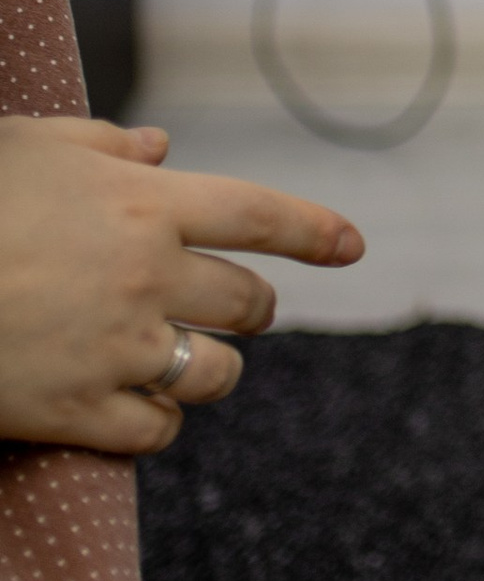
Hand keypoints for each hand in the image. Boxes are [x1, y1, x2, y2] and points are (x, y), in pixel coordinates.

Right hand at [0, 119, 362, 453]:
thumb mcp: (27, 146)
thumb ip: (102, 146)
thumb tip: (159, 147)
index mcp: (145, 203)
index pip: (261, 214)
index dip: (315, 231)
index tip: (354, 247)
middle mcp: (147, 276)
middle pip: (247, 302)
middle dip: (253, 307)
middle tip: (242, 310)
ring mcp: (116, 349)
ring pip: (215, 374)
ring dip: (210, 368)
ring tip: (188, 361)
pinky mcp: (77, 412)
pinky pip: (156, 434)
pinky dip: (158, 425)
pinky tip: (137, 410)